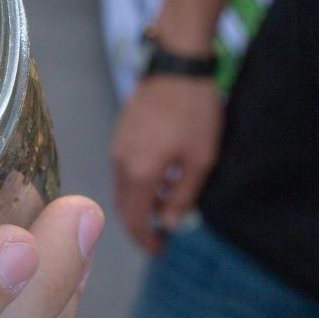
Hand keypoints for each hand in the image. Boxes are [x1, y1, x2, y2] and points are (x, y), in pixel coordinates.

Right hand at [111, 75, 222, 252]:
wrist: (176, 66)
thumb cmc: (194, 113)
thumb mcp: (200, 159)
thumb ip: (183, 196)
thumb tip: (168, 224)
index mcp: (139, 172)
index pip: (133, 219)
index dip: (145, 240)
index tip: (160, 251)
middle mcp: (120, 162)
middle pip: (124, 205)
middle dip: (142, 223)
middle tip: (163, 235)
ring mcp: (117, 146)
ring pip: (124, 186)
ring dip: (143, 201)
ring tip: (170, 202)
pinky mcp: (121, 133)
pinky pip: (126, 168)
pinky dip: (140, 181)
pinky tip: (164, 175)